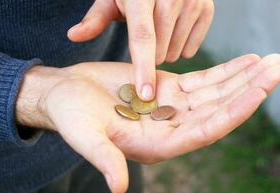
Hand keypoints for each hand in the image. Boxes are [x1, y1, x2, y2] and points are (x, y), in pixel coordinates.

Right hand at [16, 54, 279, 192]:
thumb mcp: (85, 136)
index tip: (259, 90)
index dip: (234, 111)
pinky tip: (245, 62)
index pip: (206, 130)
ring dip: (242, 78)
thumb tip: (116, 187)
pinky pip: (203, 80)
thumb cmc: (72, 117)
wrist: (67, 95)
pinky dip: (224, 71)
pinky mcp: (167, 88)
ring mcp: (172, 106)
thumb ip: (104, 158)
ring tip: (269, 61)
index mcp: (157, 144)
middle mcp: (171, 128)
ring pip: (216, 93)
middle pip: (219, 109)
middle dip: (248, 90)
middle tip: (277, 67)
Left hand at [67, 0, 213, 100]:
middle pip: (161, 52)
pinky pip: (192, 49)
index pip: (143, 38)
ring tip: (160, 33)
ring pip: (176, 53)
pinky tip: (175, 32)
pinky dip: (181, 47)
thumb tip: (73, 35)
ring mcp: (193, 1)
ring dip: (165, 53)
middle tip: (145, 40)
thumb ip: (95, 19)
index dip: (143, 68)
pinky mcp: (208, 8)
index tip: (146, 94)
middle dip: (150, 57)